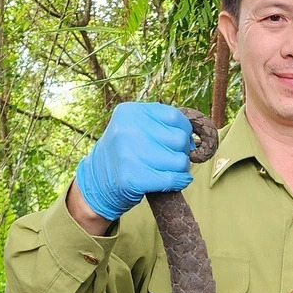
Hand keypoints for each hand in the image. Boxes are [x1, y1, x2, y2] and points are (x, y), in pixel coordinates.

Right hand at [72, 102, 197, 220]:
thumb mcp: (134, 126)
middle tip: (173, 156)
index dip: (184, 130)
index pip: (175, 116)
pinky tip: (178, 180)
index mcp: (130, 112)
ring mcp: (129, 155)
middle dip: (182, 150)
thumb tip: (194, 138)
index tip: (179, 139)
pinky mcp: (133, 179)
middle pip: (179, 139)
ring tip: (171, 168)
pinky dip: (181, 181)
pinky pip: (172, 179)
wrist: (98, 180)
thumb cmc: (125, 151)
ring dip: (181, 167)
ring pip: (179, 160)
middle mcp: (127, 130)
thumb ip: (161, 123)